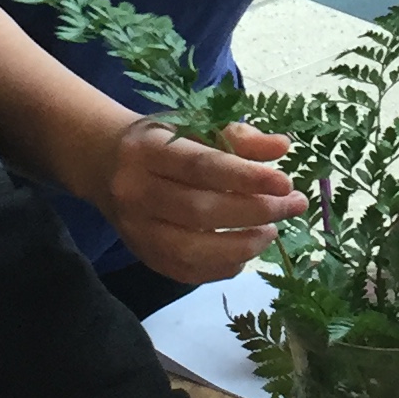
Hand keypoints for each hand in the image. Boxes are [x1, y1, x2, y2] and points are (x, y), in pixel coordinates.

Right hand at [101, 116, 304, 287]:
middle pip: (200, 210)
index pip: (201, 166)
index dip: (246, 177)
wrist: (106, 163)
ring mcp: (136, 229)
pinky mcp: (142, 255)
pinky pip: (185, 272)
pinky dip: (222, 267)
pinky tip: (245, 253)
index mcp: (149, 150)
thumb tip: (282, 146)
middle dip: (255, 212)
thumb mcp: (197, 126)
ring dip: (241, 246)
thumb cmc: (163, 140)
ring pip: (191, 249)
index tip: (286, 183)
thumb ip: (240, 137)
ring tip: (270, 233)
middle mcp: (136, 191)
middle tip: (292, 206)